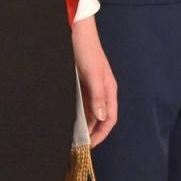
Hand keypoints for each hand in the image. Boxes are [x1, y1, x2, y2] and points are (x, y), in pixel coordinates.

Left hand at [72, 16, 117, 146]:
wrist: (77, 33)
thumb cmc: (87, 52)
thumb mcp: (93, 75)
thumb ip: (98, 97)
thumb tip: (101, 118)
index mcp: (110, 90)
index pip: (110, 119)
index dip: (101, 134)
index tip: (89, 147)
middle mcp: (103, 91)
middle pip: (101, 118)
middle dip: (92, 134)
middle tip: (79, 147)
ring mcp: (93, 89)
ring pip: (91, 113)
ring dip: (85, 126)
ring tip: (73, 137)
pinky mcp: (84, 85)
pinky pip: (83, 106)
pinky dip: (78, 116)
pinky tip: (70, 121)